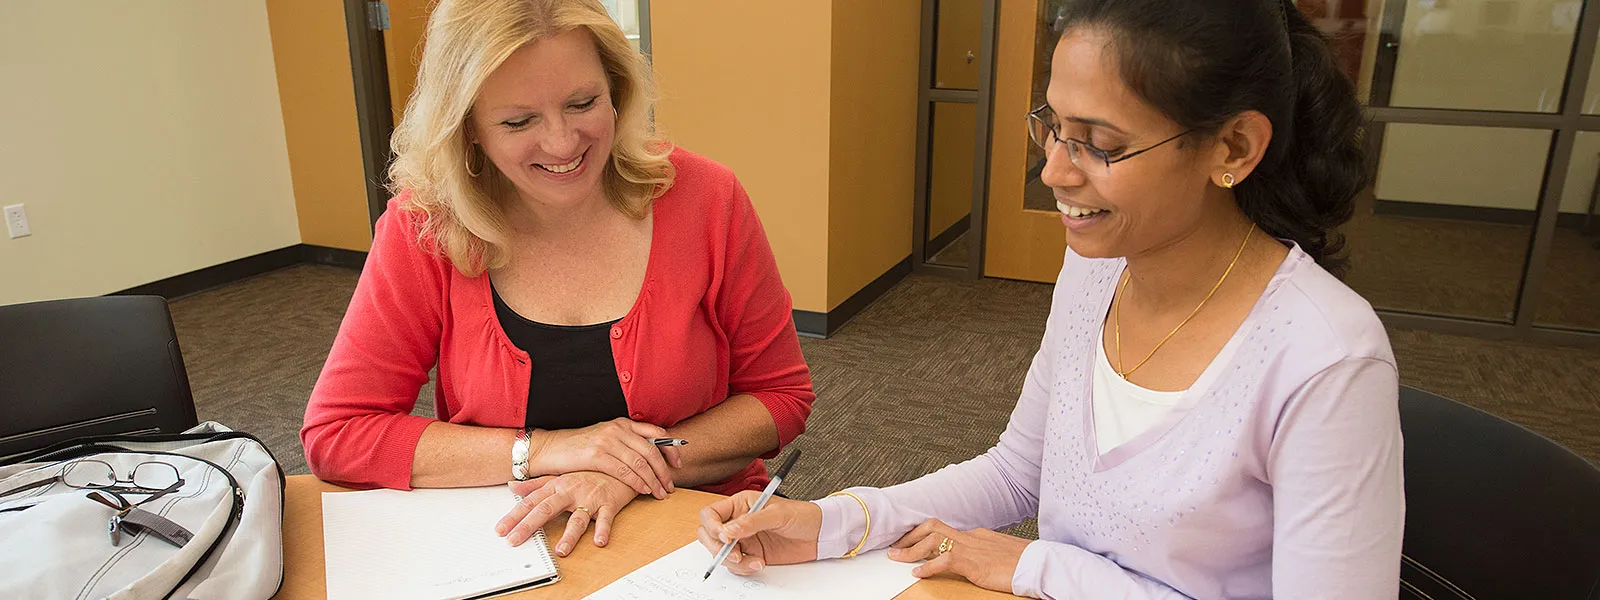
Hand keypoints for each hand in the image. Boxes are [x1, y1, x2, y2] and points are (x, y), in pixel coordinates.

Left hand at [495, 471, 639, 555]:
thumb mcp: (559, 477)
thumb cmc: (588, 473)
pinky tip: (599, 541)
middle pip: (546, 510)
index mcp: (557, 486)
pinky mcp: (609, 503)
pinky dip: (604, 529)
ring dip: (570, 535)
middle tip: (514, 541)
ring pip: (578, 518)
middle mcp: (571, 491)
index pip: (531, 502)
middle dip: (528, 526)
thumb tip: (511, 486)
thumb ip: (535, 484)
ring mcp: (590, 498)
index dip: (514, 516)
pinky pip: (606, 518)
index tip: (500, 530)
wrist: (619, 462)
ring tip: (561, 550)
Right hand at [526, 418, 683, 499]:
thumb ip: (627, 443)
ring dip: (653, 480)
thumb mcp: (607, 439)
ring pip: (640, 463)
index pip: (655, 434)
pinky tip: (643, 490)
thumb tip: (652, 458)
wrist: (552, 449)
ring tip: (660, 493)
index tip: (678, 464)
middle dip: (664, 471)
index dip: (670, 450)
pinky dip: (637, 482)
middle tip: (670, 486)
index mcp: (623, 423)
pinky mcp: (597, 455)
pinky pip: (624, 471)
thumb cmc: (580, 447)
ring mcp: (607, 441)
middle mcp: (617, 429)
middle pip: (651, 451)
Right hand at [695, 490, 820, 574]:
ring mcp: (743, 540)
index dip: (712, 527)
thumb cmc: (801, 515)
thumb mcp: (777, 514)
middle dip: (718, 548)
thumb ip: (751, 522)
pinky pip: (736, 565)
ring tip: (755, 561)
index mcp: (739, 504)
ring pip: (722, 554)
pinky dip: (744, 568)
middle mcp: (737, 522)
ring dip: (734, 562)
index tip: (726, 538)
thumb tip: (728, 531)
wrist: (819, 534)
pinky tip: (760, 563)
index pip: (710, 514)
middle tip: (736, 554)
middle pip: (709, 536)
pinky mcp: (751, 554)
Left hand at [888, 519, 1029, 593]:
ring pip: (932, 540)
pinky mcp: (974, 562)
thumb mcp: (999, 554)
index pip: (943, 528)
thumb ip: (983, 553)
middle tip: (895, 546)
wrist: (1040, 564)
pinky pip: (944, 560)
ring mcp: (972, 547)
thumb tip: (973, 560)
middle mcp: (971, 536)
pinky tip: (918, 573)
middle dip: (910, 535)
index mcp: (977, 534)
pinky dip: (928, 566)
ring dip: (911, 549)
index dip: (922, 534)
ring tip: (897, 557)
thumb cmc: (1025, 562)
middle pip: (932, 526)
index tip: (909, 540)